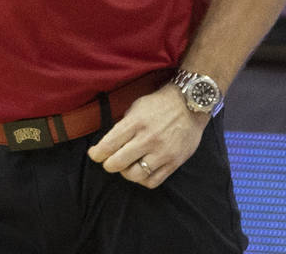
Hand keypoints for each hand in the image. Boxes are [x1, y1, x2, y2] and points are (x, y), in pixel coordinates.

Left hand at [86, 83, 208, 187]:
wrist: (191, 105)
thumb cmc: (160, 104)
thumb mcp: (136, 106)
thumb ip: (123, 125)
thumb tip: (109, 143)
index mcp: (135, 122)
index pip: (108, 144)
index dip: (97, 154)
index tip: (94, 154)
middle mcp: (148, 139)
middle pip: (118, 163)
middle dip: (108, 165)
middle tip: (108, 162)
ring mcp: (162, 152)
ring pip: (135, 175)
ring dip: (126, 173)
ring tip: (127, 166)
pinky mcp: (174, 162)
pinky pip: (153, 181)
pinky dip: (143, 180)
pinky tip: (141, 171)